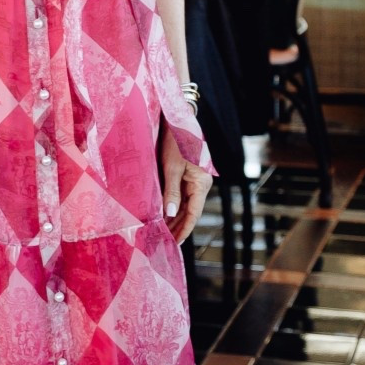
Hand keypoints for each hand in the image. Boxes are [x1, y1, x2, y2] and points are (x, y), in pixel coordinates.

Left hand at [160, 130, 210, 244]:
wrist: (177, 121)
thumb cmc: (176, 142)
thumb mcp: (172, 167)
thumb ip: (171, 192)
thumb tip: (170, 214)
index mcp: (202, 183)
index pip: (193, 213)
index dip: (184, 229)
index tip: (176, 243)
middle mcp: (201, 185)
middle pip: (190, 212)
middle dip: (178, 228)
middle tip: (164, 243)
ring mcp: (195, 181)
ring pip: (185, 206)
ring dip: (175, 220)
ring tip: (162, 234)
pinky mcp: (187, 177)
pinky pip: (181, 197)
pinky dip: (173, 207)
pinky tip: (163, 217)